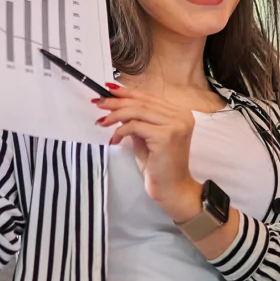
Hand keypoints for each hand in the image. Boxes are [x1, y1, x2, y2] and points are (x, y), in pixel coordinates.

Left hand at [94, 84, 202, 220]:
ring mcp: (175, 125)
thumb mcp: (147, 138)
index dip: (127, 93)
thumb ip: (138, 121)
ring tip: (101, 121)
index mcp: (180, 113)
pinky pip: (135, 126)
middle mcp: (181, 116)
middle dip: (117, 102)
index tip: (108, 90)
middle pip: (142, 102)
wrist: (172, 190)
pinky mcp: (165, 136)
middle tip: (98, 103)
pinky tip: (114, 139)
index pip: (149, 98)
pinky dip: (120, 130)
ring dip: (115, 115)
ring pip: (137, 111)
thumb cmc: (159, 166)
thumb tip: (116, 105)